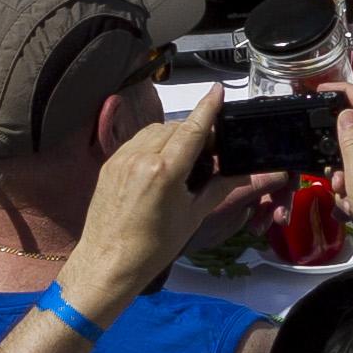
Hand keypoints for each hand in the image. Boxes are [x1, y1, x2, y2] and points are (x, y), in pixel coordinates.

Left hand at [70, 86, 226, 312]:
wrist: (108, 262)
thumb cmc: (153, 247)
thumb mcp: (193, 216)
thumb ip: (218, 188)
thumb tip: (243, 173)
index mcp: (164, 171)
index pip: (192, 129)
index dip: (208, 108)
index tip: (218, 90)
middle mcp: (140, 158)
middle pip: (175, 127)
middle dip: (193, 131)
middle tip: (208, 151)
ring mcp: (121, 159)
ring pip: (154, 130)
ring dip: (172, 135)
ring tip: (184, 158)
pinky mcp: (109, 164)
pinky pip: (136, 141)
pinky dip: (153, 143)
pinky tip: (161, 163)